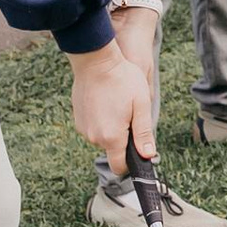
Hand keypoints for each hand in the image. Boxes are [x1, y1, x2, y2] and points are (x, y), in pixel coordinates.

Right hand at [68, 28, 157, 164]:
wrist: (96, 60)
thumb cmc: (122, 79)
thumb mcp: (140, 105)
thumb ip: (144, 133)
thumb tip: (148, 156)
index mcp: (111, 137)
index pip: (119, 166)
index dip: (130, 163)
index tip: (137, 150)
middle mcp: (94, 137)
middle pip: (112, 150)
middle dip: (123, 138)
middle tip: (130, 114)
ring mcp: (84, 128)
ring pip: (103, 137)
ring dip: (112, 128)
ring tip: (117, 104)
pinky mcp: (78, 119)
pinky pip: (94, 127)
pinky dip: (101, 120)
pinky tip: (106, 101)